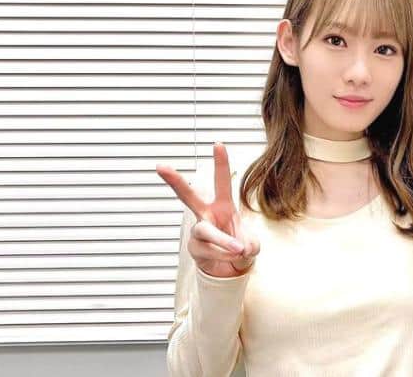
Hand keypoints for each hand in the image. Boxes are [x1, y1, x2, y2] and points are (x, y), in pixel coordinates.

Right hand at [156, 142, 259, 277]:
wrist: (229, 268)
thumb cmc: (239, 246)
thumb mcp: (252, 244)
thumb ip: (249, 244)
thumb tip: (238, 248)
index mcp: (223, 205)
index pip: (222, 181)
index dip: (220, 163)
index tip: (218, 144)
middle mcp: (206, 214)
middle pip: (187, 196)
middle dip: (175, 181)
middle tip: (160, 167)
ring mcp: (198, 231)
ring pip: (206, 230)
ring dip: (223, 240)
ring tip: (238, 249)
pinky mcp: (194, 248)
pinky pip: (209, 251)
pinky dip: (224, 256)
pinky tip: (231, 258)